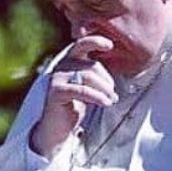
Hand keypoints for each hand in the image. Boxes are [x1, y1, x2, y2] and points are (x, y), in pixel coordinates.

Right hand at [30, 36, 116, 155]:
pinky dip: (97, 96)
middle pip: (91, 65)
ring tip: (111, 101)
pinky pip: (82, 90)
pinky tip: (106, 103)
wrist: (56, 129)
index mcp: (68, 62)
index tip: (109, 45)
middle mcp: (60, 67)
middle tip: (114, 95)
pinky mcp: (55, 92)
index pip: (81, 45)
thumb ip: (94, 76)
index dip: (95, 41)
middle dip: (107, 80)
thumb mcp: (86, 87)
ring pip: (88, 76)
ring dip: (105, 89)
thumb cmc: (73, 107)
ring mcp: (56, 79)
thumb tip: (115, 74)